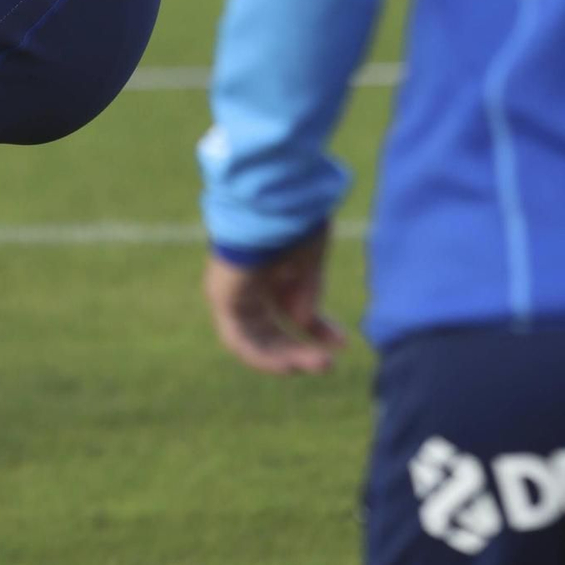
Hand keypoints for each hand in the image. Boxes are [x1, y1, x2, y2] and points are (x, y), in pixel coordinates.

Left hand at [203, 227, 346, 375]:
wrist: (273, 199)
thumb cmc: (295, 220)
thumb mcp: (310, 260)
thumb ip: (306, 292)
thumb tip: (302, 321)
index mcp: (272, 268)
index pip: (291, 309)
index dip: (317, 329)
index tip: (342, 341)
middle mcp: (250, 281)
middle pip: (271, 329)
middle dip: (300, 349)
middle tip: (327, 364)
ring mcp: (234, 289)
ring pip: (257, 337)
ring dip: (285, 357)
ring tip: (317, 364)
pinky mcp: (222, 295)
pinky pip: (239, 338)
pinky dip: (262, 356)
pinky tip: (287, 365)